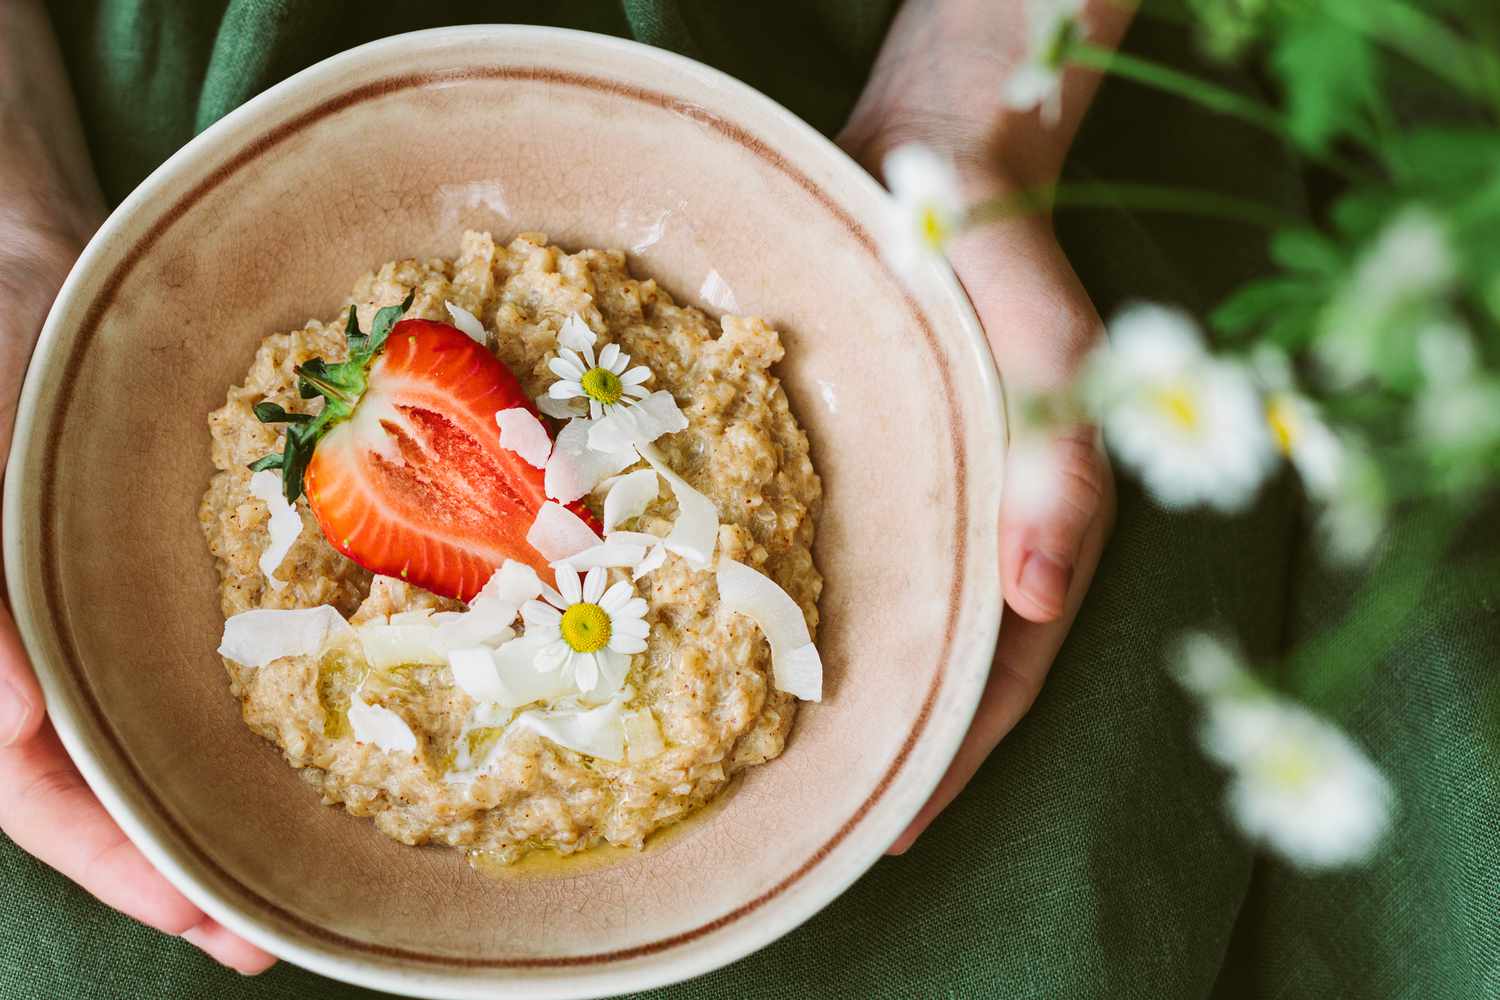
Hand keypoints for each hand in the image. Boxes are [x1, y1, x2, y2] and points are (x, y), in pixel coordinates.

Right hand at [0, 0, 274, 973]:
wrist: (30, 271)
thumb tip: (7, 727)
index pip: (28, 784)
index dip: (113, 862)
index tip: (199, 917)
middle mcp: (42, 639)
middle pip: (99, 786)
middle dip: (174, 867)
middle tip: (263, 935)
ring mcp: (101, 609)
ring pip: (149, 733)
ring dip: (213, 806)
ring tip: (291, 875)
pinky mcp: (161, 572)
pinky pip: (196, 654)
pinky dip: (244, 706)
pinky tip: (303, 736)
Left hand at [838, 0, 1127, 853]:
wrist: (925, 169)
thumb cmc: (1002, 259)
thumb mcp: (1061, 353)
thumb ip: (1063, 472)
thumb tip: (1041, 603)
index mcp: (1028, 533)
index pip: (995, 683)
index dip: (946, 766)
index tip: (887, 837)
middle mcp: (966, 538)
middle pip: (928, 677)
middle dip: (882, 757)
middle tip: (810, 830)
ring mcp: (907, 507)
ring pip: (874, 630)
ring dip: (832, 699)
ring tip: (759, 769)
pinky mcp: (853, 470)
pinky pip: (820, 557)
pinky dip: (786, 612)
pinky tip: (726, 645)